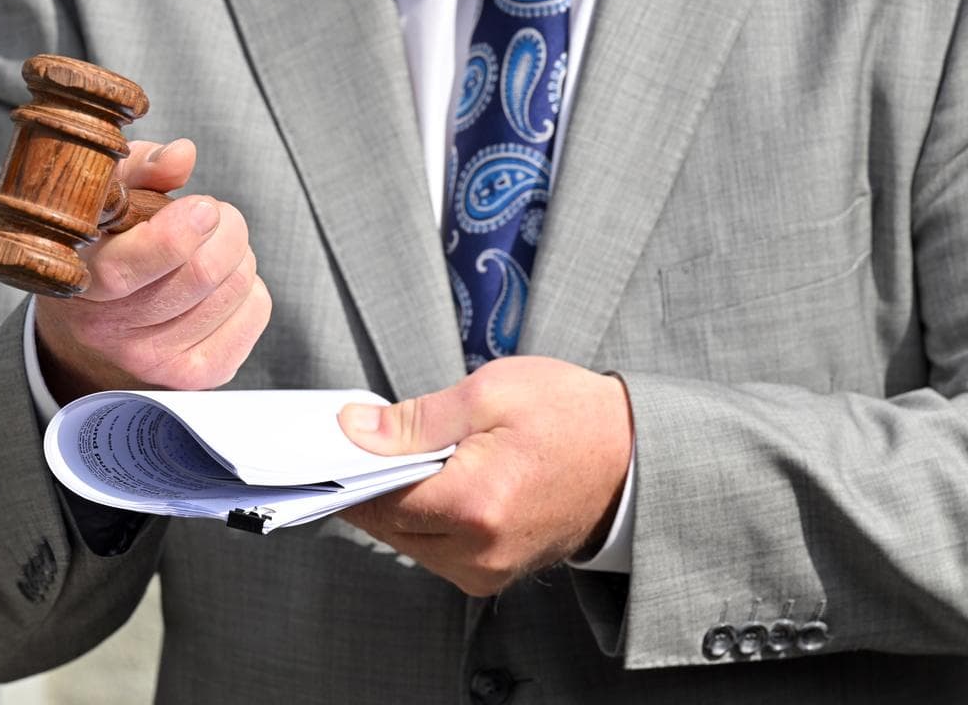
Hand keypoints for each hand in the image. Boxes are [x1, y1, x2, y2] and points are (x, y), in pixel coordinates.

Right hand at [35, 139, 271, 401]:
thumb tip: (182, 155)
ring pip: (237, 288)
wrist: (96, 325)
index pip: (130, 267)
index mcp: (81, 279)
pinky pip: (257, 312)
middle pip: (203, 273)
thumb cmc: (107, 243)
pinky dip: (251, 286)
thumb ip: (140, 167)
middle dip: (225, 227)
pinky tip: (220, 285)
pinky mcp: (197, 374)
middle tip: (212, 215)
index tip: (202, 207)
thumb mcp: (107, 195)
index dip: (177, 233)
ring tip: (210, 250)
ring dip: (238, 254)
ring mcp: (156, 359)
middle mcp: (112, 329)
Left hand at [337, 356, 632, 595]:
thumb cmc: (569, 415)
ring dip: (397, 503)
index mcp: (474, 505)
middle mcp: (478, 552)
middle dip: (372, 484)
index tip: (335, 443)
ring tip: (412, 457)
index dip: (351, 469)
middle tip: (371, 441)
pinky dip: (422, 519)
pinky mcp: (493, 575)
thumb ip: (415, 419)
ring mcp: (487, 571)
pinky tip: (432, 483)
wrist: (632, 455)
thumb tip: (353, 431)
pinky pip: (433, 551)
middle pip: (387, 526)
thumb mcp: (490, 392)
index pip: (379, 499)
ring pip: (406, 542)